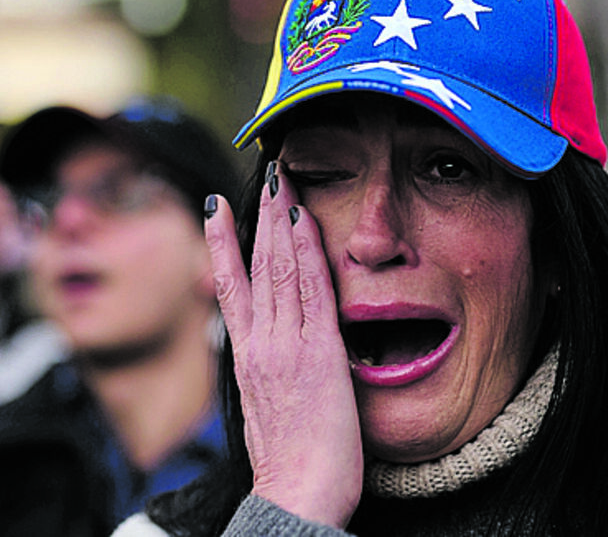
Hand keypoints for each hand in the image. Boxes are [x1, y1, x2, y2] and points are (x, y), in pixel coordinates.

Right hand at [204, 162, 362, 527]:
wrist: (297, 496)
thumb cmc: (289, 463)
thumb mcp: (266, 409)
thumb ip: (269, 372)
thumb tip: (273, 356)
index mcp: (247, 357)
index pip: (232, 287)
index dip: (226, 245)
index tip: (221, 211)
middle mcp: (260, 344)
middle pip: (255, 267)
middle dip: (258, 218)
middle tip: (263, 177)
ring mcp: (286, 345)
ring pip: (279, 270)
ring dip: (281, 221)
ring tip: (280, 183)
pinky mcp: (318, 352)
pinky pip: (312, 290)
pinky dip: (306, 252)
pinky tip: (305, 222)